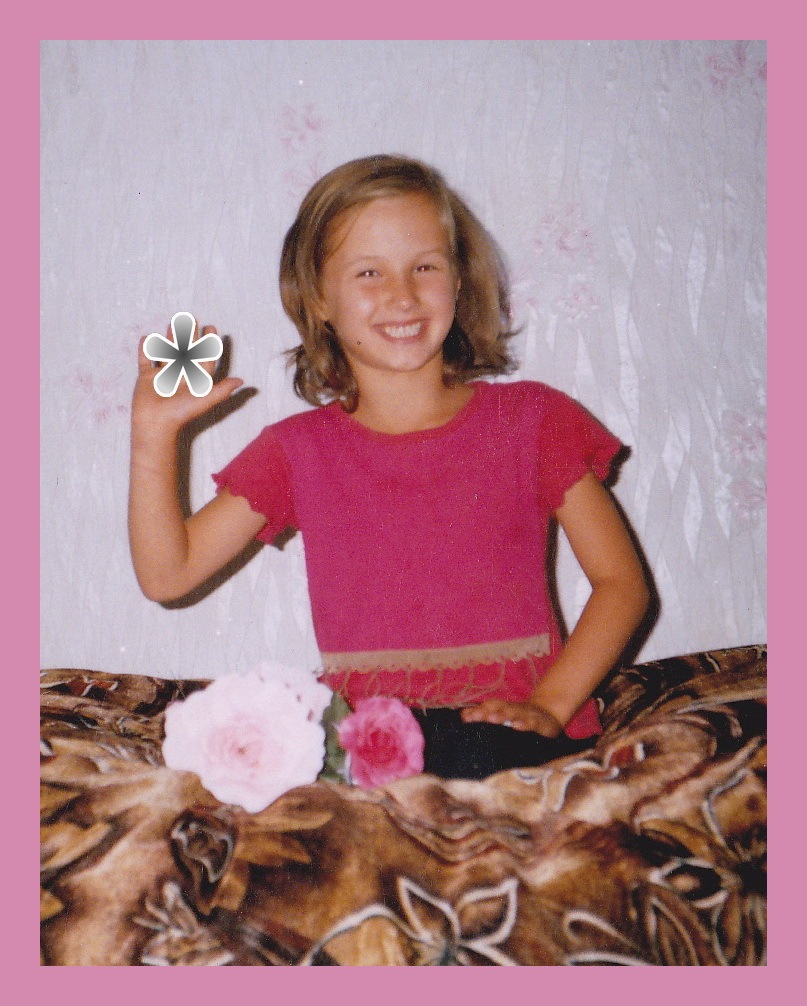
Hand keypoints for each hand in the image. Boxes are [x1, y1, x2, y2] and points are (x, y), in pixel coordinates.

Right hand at [132, 321, 243, 438]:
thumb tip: (242, 380)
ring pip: (167, 353)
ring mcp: (162, 377)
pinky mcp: (146, 379)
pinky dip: (145, 350)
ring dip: (170, 339)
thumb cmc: (182, 413)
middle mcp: (179, 377)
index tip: (211, 328)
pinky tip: (147, 338)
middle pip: (186, 352)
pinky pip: (145, 361)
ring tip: (173, 323)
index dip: (209, 344)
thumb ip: (222, 389)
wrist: (156, 424)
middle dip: (189, 336)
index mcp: (194, 381)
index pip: (204, 359)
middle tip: (192, 319)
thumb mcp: (205, 399)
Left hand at [460, 699, 563, 738]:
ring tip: (492, 719)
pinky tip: (517, 726)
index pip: (489, 706)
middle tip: (474, 717)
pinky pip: (532, 722)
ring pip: (514, 712)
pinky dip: (525, 723)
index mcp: (504, 708)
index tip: (464, 718)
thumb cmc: (521, 718)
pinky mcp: (540, 723)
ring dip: (503, 714)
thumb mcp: (505, 716)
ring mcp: (527, 714)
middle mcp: (514, 709)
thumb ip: (485, 714)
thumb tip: (462, 715)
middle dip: (486, 712)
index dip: (477, 710)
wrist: (549, 713)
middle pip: (499, 707)